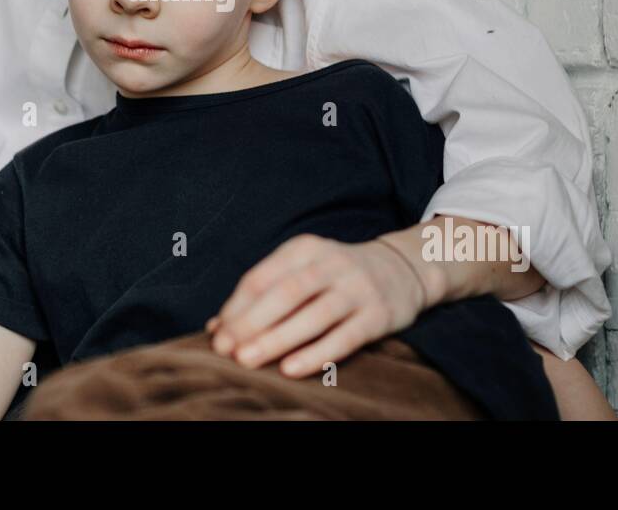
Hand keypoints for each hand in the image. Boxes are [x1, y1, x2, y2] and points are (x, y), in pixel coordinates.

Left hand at [204, 233, 437, 378]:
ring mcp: (357, 288)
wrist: (401, 269)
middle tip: (227, 350)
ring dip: (277, 339)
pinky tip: (290, 369)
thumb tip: (216, 328)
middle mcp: (331, 264)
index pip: (261, 277)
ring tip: (248, 361)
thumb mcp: (301, 270)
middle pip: (285, 293)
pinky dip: (316, 354)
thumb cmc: (334, 275)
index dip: (236, 307)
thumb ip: (262, 294)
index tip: (218, 334)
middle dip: (251, 323)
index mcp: (304, 249)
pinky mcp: (378, 315)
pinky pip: (343, 337)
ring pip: (313, 315)